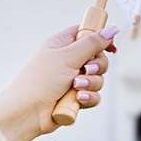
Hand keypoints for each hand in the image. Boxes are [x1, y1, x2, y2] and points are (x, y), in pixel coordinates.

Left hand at [0, 23, 115, 140]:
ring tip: (75, 87)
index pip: (86, 33)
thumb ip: (93, 43)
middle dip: (97, 66)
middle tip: (86, 69)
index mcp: (62, 44)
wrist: (27, 112)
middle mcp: (67, 61)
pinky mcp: (75, 98)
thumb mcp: (68, 56)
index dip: (100, 38)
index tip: (110, 47)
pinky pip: (93, 95)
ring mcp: (71, 80)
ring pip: (98, 78)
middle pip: (98, 57)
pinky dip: (88, 97)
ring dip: (90, 83)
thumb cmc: (41, 80)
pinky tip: (78, 99)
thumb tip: (112, 29)